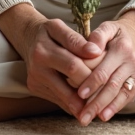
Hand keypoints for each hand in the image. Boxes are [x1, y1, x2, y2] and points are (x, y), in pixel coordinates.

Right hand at [0, 3, 102, 117]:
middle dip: (89, 93)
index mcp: (43, 51)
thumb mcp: (59, 27)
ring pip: (64, 98)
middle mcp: (36, 69)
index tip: (108, 80)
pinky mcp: (35, 89)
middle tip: (108, 98)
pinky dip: (73, 104)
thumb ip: (76, 40)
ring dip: (82, 104)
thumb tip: (95, 51)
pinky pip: (58, 100)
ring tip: (100, 107)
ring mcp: (35, 81)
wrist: (26, 38)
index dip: (92, 74)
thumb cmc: (48, 31)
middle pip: (69, 85)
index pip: (73, 66)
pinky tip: (86, 105)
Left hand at [74, 9, 134, 124]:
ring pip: (120, 94)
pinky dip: (116, 107)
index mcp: (122, 48)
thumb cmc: (115, 33)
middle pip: (112, 86)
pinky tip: (104, 116)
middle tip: (81, 116)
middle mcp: (132, 61)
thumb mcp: (107, 27)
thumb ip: (98, 36)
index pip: (104, 70)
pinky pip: (128, 96)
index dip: (91, 83)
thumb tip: (91, 49)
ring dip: (104, 108)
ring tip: (89, 119)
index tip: (79, 94)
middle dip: (96, 103)